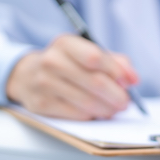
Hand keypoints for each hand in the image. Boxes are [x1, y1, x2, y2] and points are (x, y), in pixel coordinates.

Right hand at [6, 34, 138, 119]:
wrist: (26, 75)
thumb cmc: (65, 63)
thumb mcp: (84, 52)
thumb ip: (113, 61)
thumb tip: (133, 79)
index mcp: (64, 43)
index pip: (95, 57)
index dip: (117, 71)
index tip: (130, 82)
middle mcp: (51, 61)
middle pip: (94, 82)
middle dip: (117, 95)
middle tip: (126, 102)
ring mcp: (44, 84)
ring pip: (87, 102)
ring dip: (107, 109)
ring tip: (115, 109)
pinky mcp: (41, 105)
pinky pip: (76, 114)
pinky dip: (92, 116)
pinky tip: (97, 113)